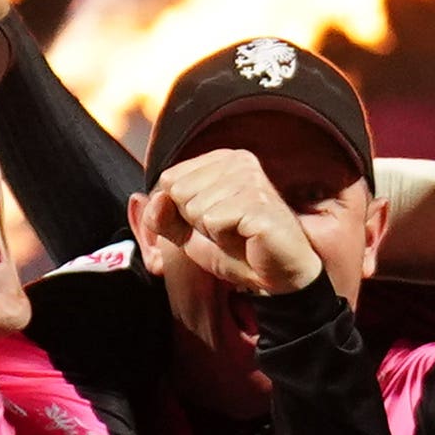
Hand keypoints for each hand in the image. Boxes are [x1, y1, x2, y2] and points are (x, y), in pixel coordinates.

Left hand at [147, 149, 323, 297]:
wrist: (278, 275)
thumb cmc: (238, 250)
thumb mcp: (188, 234)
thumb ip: (162, 216)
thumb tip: (156, 198)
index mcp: (221, 159)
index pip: (169, 180)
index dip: (181, 212)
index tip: (213, 221)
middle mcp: (238, 161)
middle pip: (178, 192)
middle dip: (195, 222)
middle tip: (228, 231)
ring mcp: (250, 178)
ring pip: (194, 208)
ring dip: (212, 233)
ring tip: (238, 235)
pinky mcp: (258, 200)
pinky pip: (213, 221)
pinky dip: (224, 239)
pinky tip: (247, 239)